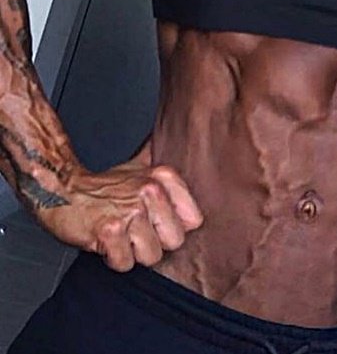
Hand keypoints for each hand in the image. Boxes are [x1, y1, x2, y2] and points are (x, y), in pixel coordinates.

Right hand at [36, 142, 202, 271]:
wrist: (64, 192)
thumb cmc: (105, 187)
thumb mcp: (141, 166)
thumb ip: (166, 167)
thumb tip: (191, 151)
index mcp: (163, 176)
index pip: (194, 219)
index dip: (174, 227)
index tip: (157, 221)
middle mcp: (151, 191)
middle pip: (175, 241)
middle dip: (156, 243)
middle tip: (136, 230)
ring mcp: (131, 210)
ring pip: (152, 256)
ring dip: (133, 253)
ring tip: (121, 235)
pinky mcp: (109, 231)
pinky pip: (125, 264)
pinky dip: (114, 259)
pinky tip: (107, 242)